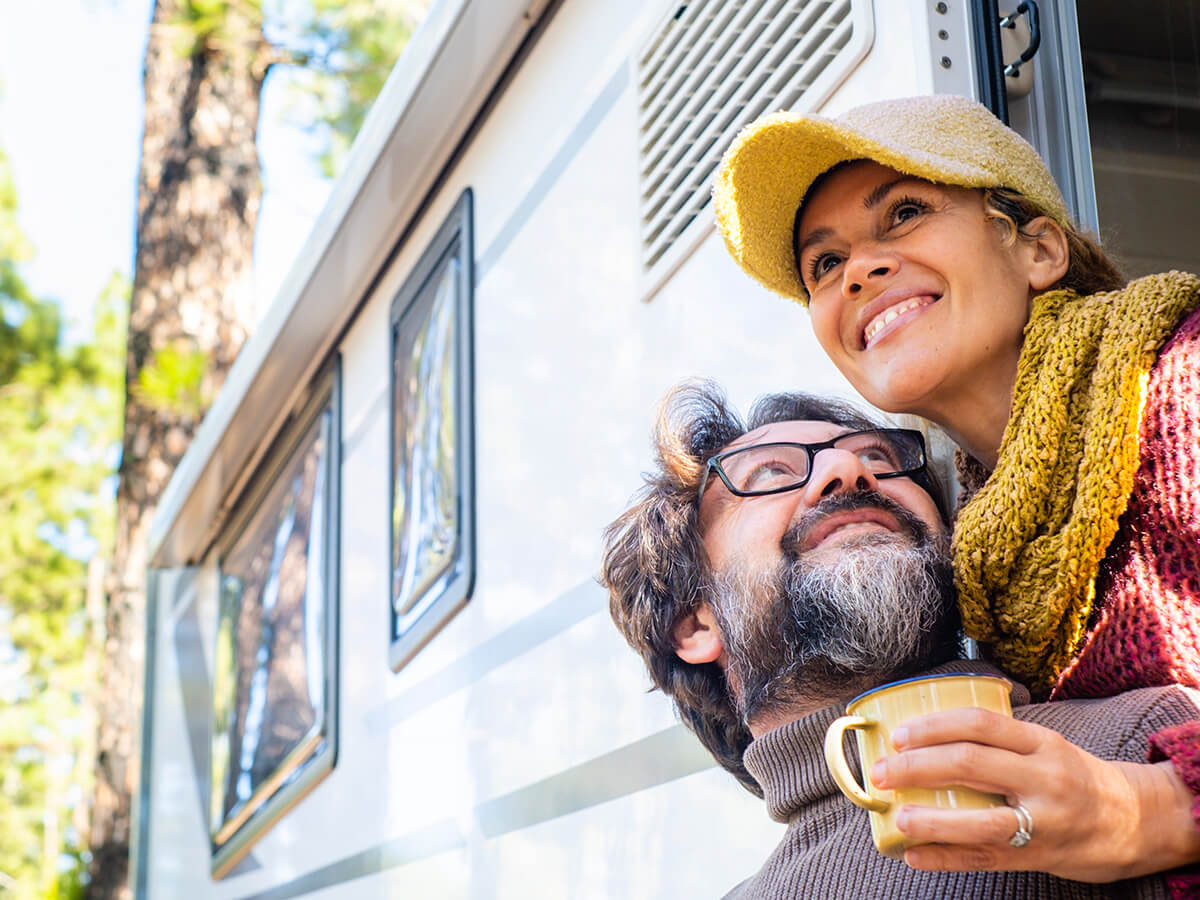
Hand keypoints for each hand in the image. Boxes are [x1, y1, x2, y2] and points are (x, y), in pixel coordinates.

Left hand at [868, 707, 1199, 881]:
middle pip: (970, 764)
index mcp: (1041, 743)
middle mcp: (1044, 779)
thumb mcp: (1045, 747)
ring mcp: (1044, 822)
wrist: (1136, 821)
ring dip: (932, 821)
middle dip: (916, 767)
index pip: (979, 723)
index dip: (932, 727)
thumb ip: (998, 742)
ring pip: (981, 822)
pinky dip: (944, 859)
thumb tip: (924, 734)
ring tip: (897, 817)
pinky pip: (985, 860)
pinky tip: (912, 856)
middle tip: (880, 772)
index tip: (898, 736)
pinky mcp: (1040, 857)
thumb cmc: (1074, 777)